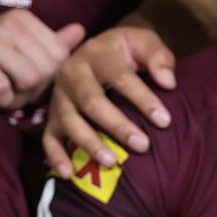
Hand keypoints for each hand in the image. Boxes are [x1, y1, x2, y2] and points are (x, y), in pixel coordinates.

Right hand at [0, 11, 85, 110]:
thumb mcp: (20, 46)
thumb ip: (51, 42)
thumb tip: (82, 31)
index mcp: (24, 19)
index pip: (60, 56)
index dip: (48, 76)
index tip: (27, 78)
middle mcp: (9, 24)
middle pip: (47, 70)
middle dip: (34, 89)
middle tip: (12, 88)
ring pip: (29, 81)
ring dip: (18, 98)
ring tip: (2, 92)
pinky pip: (6, 92)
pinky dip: (1, 102)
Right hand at [43, 24, 177, 177]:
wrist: (96, 49)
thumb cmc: (126, 50)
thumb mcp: (143, 42)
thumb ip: (158, 58)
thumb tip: (168, 82)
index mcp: (96, 54)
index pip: (120, 77)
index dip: (142, 98)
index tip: (165, 121)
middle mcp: (72, 74)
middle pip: (92, 102)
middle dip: (117, 126)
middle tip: (143, 146)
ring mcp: (59, 97)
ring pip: (70, 121)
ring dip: (89, 143)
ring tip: (111, 162)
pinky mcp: (52, 116)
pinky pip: (49, 138)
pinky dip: (56, 156)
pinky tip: (69, 174)